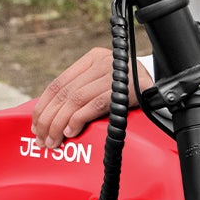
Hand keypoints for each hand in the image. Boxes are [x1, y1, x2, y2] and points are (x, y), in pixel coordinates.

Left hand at [31, 48, 155, 147]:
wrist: (165, 88)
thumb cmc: (132, 91)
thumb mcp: (104, 84)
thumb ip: (82, 92)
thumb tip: (51, 116)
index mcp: (92, 59)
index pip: (58, 83)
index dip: (42, 106)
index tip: (35, 125)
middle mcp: (101, 62)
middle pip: (63, 93)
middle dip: (48, 119)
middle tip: (42, 139)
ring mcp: (113, 74)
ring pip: (75, 99)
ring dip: (59, 124)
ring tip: (53, 141)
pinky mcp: (125, 89)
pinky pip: (94, 104)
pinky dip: (78, 119)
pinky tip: (71, 132)